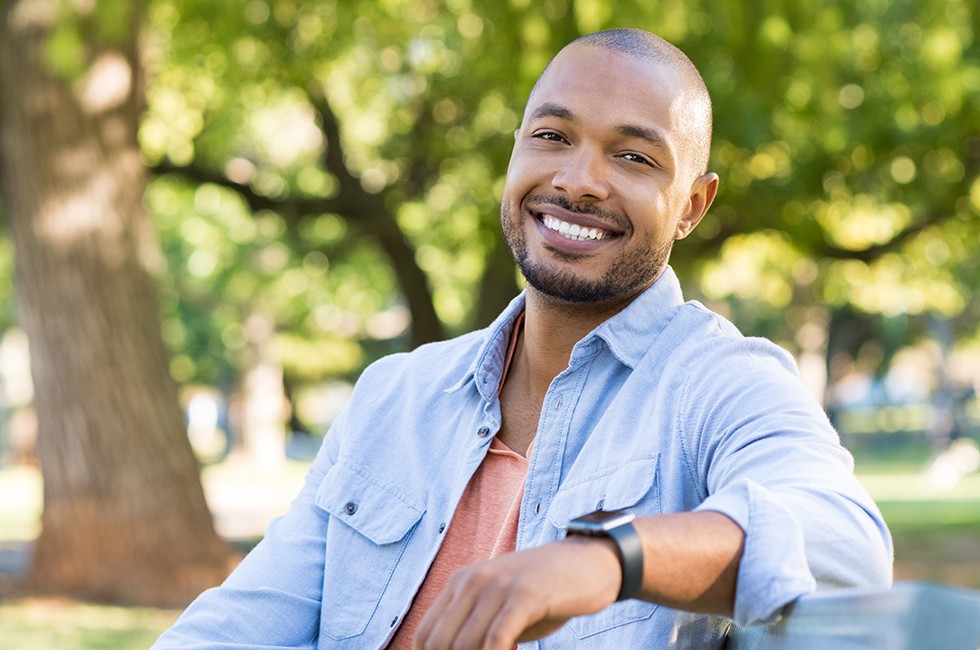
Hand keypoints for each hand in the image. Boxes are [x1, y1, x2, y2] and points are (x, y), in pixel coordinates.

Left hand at [413, 537, 621, 649]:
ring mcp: (498, 585)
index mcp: (461, 582)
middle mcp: (473, 580)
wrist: (588, 562)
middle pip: (441, 642)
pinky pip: (497, 638)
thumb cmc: (545, 592)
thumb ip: (476, 627)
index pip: (425, 633)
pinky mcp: (524, 595)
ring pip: (466, 643)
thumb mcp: (502, 606)